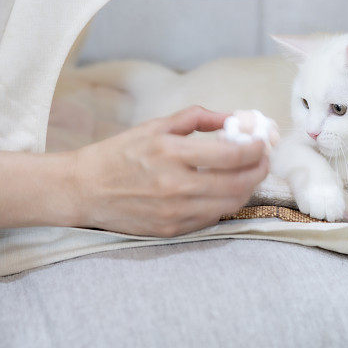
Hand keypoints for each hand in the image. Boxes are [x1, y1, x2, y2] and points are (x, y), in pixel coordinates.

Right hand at [53, 106, 268, 236]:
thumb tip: (231, 117)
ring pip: (230, 204)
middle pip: (238, 183)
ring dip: (247, 188)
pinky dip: (224, 203)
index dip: (256, 149)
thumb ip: (196, 118)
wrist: (84, 189)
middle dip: (259, 170)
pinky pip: (211, 218)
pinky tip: (223, 191)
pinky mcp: (171, 229)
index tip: (262, 142)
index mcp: (171, 153)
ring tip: (248, 174)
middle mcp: (176, 185)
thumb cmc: (119, 153)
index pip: (232, 155)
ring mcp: (175, 212)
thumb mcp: (155, 126)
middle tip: (263, 159)